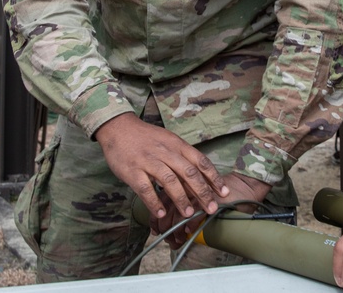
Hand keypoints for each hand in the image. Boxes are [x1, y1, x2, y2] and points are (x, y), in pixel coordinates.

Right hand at [94, 113, 227, 223]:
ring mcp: (148, 161)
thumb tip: (201, 178)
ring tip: (189, 214)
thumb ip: (182, 157)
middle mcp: (166, 152)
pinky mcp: (132, 171)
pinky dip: (154, 203)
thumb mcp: (169, 141)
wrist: (119, 128)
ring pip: (169, 181)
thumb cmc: (147, 138)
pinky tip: (161, 214)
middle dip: (202, 192)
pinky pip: (145, 189)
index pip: (201, 161)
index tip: (223, 192)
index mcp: (177, 145)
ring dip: (181, 199)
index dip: (214, 178)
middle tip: (212, 209)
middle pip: (189, 173)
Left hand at [151, 172, 271, 248]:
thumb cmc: (221, 193)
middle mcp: (187, 184)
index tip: (157, 230)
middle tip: (166, 239)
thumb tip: (171, 223)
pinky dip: (188, 226)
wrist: (244, 186)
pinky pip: (192, 215)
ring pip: (177, 213)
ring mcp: (197, 191)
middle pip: (166, 207)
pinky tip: (188, 232)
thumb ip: (186, 203)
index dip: (157, 217)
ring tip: (177, 240)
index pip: (161, 199)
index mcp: (182, 180)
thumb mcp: (199, 195)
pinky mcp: (207, 199)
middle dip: (163, 227)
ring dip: (175, 230)